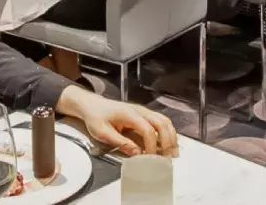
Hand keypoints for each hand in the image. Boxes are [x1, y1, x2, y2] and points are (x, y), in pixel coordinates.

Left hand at [57, 86, 177, 157]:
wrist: (93, 105)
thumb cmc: (96, 118)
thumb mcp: (102, 133)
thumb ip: (120, 142)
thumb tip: (137, 154)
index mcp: (129, 114)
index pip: (148, 129)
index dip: (151, 146)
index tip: (150, 159)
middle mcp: (140, 111)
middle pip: (161, 123)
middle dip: (167, 141)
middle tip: (168, 158)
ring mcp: (143, 111)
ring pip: (164, 121)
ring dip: (171, 136)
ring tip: (173, 153)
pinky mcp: (144, 115)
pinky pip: (161, 122)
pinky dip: (168, 133)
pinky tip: (168, 144)